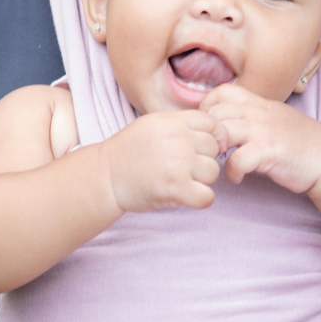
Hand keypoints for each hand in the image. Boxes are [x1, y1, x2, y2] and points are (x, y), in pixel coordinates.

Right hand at [99, 110, 225, 212]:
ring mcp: (177, 163)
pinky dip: (201, 200)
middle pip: (213, 148)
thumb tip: (213, 132)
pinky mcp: (175, 187)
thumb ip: (179, 125)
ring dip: (202, 180)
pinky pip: (207, 196)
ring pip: (213, 172)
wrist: (105, 176)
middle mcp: (177, 139)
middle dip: (204, 159)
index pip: (212, 123)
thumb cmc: (128, 153)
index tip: (205, 149)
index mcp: (172, 121)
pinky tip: (188, 197)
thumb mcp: (152, 125)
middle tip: (186, 169)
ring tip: (183, 181)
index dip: (215, 136)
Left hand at [199, 84, 320, 193]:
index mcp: (260, 103)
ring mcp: (265, 131)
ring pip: (223, 130)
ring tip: (219, 161)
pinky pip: (237, 159)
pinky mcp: (270, 152)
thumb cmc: (300, 141)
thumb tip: (226, 120)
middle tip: (211, 148)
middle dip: (206, 132)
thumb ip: (252, 115)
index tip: (209, 127)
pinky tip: (236, 178)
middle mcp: (260, 113)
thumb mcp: (274, 118)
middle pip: (216, 111)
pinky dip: (231, 172)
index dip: (208, 107)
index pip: (223, 91)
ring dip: (215, 149)